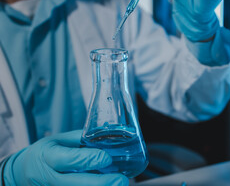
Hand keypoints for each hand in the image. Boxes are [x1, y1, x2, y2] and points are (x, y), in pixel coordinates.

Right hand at [3, 130, 127, 185]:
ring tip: (117, 184)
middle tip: (121, 180)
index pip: (69, 159)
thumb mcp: (58, 140)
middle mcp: (49, 177)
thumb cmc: (45, 153)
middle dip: (101, 183)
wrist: (22, 172)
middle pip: (76, 183)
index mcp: (48, 156)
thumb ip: (81, 139)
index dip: (89, 159)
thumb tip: (106, 135)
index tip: (107, 158)